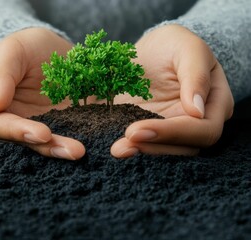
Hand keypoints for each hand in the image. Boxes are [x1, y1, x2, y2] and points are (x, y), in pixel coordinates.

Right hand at [0, 28, 84, 159]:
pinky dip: (72, 142)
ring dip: (61, 149)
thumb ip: (1, 75)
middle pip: (21, 140)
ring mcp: (31, 125)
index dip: (17, 130)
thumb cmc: (24, 46)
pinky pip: (61, 138)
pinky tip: (88, 145)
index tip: (43, 133)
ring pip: (42, 145)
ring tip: (80, 151)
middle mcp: (7, 120)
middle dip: (47, 146)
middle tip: (73, 150)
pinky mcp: (53, 127)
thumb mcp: (12, 49)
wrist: (48, 48)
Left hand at [110, 24, 233, 157]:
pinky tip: (113, 146)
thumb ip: (195, 75)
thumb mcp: (188, 48)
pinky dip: (130, 147)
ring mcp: (173, 130)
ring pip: (163, 151)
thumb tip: (197, 111)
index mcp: (215, 103)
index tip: (139, 130)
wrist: (152, 50)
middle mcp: (197, 123)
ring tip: (116, 149)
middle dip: (153, 147)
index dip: (173, 133)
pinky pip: (144, 145)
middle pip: (183, 148)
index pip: (203, 130)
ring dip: (140, 151)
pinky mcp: (152, 131)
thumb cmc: (174, 45)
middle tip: (122, 143)